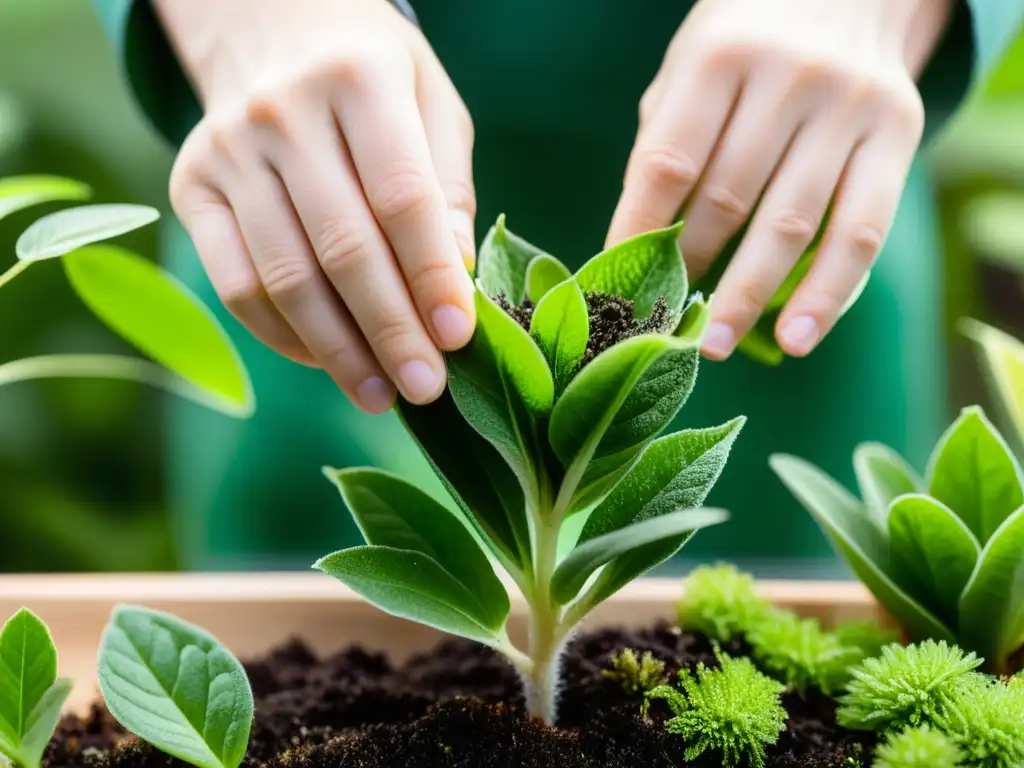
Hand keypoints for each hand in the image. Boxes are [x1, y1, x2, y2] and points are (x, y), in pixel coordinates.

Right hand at [157, 0, 475, 412]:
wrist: (270, 25)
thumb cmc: (372, 75)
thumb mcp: (430, 102)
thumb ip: (446, 186)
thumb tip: (455, 279)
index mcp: (357, 77)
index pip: (401, 197)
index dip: (431, 276)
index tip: (458, 337)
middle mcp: (282, 111)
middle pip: (342, 248)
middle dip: (390, 331)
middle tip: (426, 387)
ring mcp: (228, 151)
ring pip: (285, 277)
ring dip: (338, 350)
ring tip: (381, 394)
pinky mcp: (192, 187)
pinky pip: (237, 284)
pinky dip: (284, 336)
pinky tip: (328, 360)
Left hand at [608, 0, 951, 359]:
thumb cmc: (746, 41)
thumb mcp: (691, 66)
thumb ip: (667, 140)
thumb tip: (639, 243)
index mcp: (720, 55)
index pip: (669, 162)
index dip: (638, 230)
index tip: (615, 284)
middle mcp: (789, 76)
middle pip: (727, 199)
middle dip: (690, 269)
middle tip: (661, 324)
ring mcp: (849, 107)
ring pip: (791, 225)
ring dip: (747, 297)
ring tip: (714, 344)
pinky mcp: (898, 135)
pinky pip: (861, 233)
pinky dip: (827, 295)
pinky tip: (795, 339)